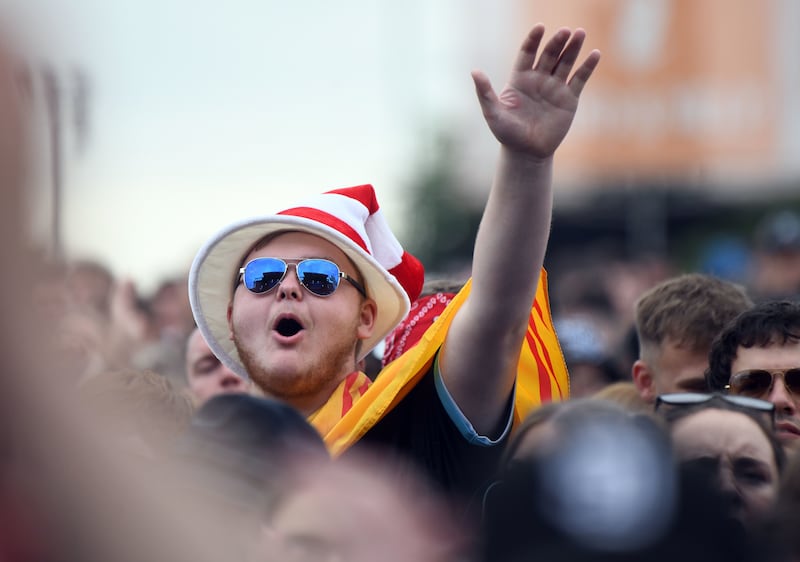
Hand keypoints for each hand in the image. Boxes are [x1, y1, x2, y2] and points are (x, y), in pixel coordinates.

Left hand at [472, 24, 599, 158]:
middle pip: (549, 55)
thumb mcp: (493, 113)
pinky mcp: (569, 98)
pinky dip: (587, 67)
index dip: (533, 40)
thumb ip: (484, 92)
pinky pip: (579, 79)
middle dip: (556, 43)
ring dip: (573, 48)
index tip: (539, 28)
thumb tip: (474, 71)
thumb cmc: (507, 133)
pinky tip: (595, 54)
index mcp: (520, 79)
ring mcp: (554, 87)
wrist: (527, 153)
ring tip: (580, 33)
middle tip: (565, 31)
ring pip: (565, 63)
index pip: (527, 53)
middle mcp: (538, 79)